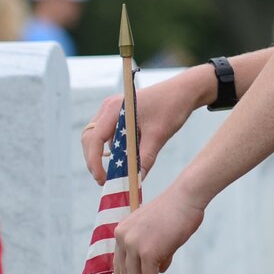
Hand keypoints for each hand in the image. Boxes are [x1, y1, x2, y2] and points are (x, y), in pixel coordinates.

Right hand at [81, 70, 205, 181]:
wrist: (184, 91)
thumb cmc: (172, 108)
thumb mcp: (158, 136)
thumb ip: (145, 159)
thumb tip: (134, 183)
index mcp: (115, 108)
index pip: (94, 139)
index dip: (94, 162)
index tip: (102, 180)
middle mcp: (109, 107)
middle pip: (90, 139)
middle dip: (94, 161)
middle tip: (106, 181)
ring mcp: (112, 109)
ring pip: (97, 137)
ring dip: (102, 155)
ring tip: (117, 172)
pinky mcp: (118, 113)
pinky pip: (107, 134)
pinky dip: (112, 148)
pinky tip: (126, 158)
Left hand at [111, 183, 206, 273]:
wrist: (186, 198)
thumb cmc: (176, 212)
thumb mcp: (158, 232)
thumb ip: (154, 250)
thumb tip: (158, 270)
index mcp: (122, 231)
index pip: (118, 262)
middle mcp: (124, 238)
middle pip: (124, 273)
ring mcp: (135, 245)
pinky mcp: (148, 252)